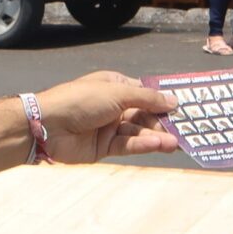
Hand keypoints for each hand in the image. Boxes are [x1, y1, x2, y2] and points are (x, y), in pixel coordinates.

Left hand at [36, 71, 180, 164]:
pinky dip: (144, 145)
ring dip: (157, 137)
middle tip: (185, 130)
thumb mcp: (117, 93)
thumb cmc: (80, 100)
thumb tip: (173, 100)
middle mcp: (114, 106)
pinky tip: (159, 145)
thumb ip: (146, 99)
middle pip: (145, 115)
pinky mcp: (104, 147)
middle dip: (163, 122)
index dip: (163, 100)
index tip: (184, 107)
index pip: (145, 93)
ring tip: (176, 142)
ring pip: (138, 132)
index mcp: (115, 86)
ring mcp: (109, 127)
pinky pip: (128, 145)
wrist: (47, 125)